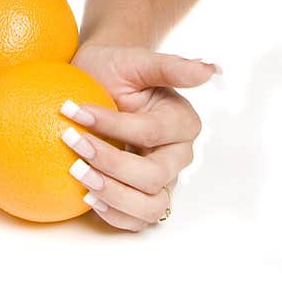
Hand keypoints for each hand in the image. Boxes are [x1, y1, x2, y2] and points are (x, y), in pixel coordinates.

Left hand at [65, 42, 218, 231]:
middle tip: (71, 143)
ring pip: (150, 206)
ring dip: (113, 194)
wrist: (97, 81)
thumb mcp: (138, 61)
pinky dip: (114, 214)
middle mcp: (177, 155)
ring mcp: (162, 180)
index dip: (113, 124)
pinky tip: (86, 196)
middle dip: (110, 163)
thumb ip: (172, 66)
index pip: (150, 133)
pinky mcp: (143, 196)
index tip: (75, 110)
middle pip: (152, 176)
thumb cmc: (116, 69)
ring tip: (78, 175)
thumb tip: (209, 69)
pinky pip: (137, 221)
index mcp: (182, 122)